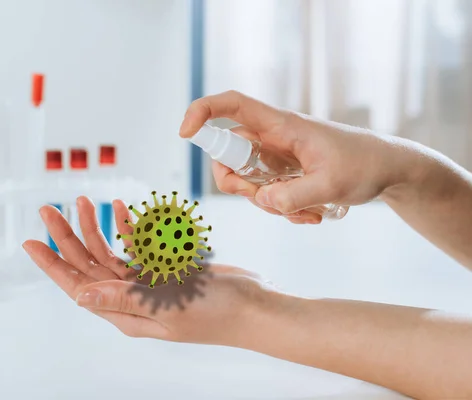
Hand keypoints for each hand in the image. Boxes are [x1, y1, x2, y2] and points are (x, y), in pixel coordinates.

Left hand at [22, 196, 283, 345]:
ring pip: (109, 252)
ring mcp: (147, 282)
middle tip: (48, 209)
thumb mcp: (167, 308)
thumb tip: (78, 296)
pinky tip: (118, 209)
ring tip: (84, 201)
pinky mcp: (163, 268)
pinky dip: (126, 226)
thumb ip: (123, 298)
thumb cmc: (216, 314)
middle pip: (88, 264)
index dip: (52, 264)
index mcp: (125, 313)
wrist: (252, 306)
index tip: (30, 243)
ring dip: (95, 227)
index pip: (78, 286)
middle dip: (67, 236)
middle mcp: (131, 298)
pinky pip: (136, 245)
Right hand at [179, 91, 404, 223]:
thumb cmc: (365, 165)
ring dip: (269, 204)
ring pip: (248, 180)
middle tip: (261, 198)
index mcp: (281, 126)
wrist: (389, 170)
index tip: (186, 133)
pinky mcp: (285, 175)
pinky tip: (312, 214)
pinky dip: (283, 210)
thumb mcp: (332, 184)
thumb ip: (293, 197)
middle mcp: (273, 139)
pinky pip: (268, 195)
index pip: (232, 106)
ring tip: (308, 212)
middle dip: (236, 183)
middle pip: (229, 154)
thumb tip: (263, 202)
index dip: (202, 112)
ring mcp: (277, 158)